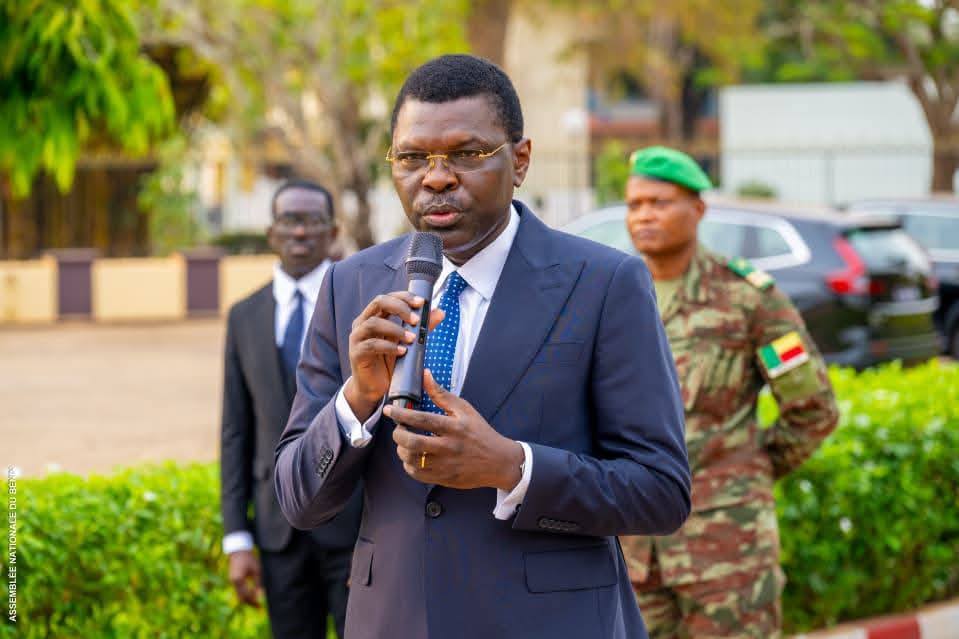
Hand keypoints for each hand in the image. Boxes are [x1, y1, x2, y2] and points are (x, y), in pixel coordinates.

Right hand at [228, 550, 262, 607]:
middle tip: (259, 607)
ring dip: (247, 600)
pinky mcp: (233, 580)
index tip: (260, 605)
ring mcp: (232, 581)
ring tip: (257, 603)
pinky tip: (252, 595)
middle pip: (241, 597)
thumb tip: (260, 594)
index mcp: (238, 580)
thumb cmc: (249, 559)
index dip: (253, 601)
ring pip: (239, 595)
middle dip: (250, 603)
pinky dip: (245, 595)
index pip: (246, 595)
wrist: (239, 551)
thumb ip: (258, 583)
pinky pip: (239, 591)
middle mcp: (233, 582)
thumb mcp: (256, 570)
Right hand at [345, 292, 444, 421]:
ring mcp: (357, 337)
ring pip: (374, 323)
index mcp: (374, 316)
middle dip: (400, 307)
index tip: (422, 302)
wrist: (374, 387)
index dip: (404, 297)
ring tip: (412, 339)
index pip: (388, 297)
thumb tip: (440, 312)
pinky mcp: (356, 353)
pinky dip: (389, 347)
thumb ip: (421, 327)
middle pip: (379, 302)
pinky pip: (371, 345)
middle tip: (416, 319)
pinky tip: (402, 352)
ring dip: (396, 329)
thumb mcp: (406, 342)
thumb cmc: (388, 361)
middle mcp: (363, 322)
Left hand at [385, 370, 523, 490]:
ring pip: (413, 460)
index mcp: (454, 427)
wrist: (498, 461)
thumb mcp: (465, 409)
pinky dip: (409, 465)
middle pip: (414, 443)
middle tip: (398, 430)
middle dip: (398, 435)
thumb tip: (425, 374)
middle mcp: (449, 447)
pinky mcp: (444, 478)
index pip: (422, 420)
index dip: (402, 414)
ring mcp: (446, 465)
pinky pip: (418, 474)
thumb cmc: (480, 432)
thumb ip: (442, 394)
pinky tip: (412, 457)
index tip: (389, 410)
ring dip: (402, 451)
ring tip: (404, 443)